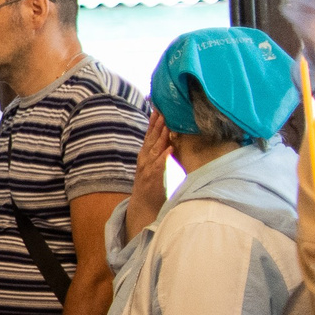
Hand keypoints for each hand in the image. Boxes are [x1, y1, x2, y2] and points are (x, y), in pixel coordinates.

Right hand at [128, 114, 171, 238]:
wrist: (143, 206)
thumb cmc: (151, 185)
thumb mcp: (153, 166)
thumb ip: (157, 153)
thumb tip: (167, 140)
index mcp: (145, 156)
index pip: (149, 136)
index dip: (153, 123)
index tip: (158, 108)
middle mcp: (144, 160)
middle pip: (150, 139)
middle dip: (156, 125)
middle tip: (162, 110)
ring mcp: (147, 169)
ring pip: (154, 149)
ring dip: (160, 136)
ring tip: (166, 124)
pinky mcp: (153, 178)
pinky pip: (159, 165)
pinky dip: (164, 156)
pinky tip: (170, 148)